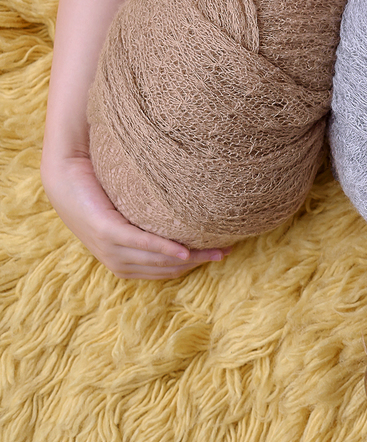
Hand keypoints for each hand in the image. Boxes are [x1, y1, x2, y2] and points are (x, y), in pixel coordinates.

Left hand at [41, 152, 227, 279]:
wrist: (66, 170)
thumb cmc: (96, 185)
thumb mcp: (123, 207)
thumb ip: (145, 217)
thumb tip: (179, 209)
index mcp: (117, 257)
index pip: (160, 271)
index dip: (190, 267)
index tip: (217, 256)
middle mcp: (112, 257)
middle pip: (163, 268)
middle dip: (196, 264)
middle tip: (224, 255)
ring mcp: (107, 246)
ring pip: (155, 260)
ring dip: (188, 259)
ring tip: (215, 252)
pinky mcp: (105, 230)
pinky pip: (139, 243)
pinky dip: (162, 249)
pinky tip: (183, 251)